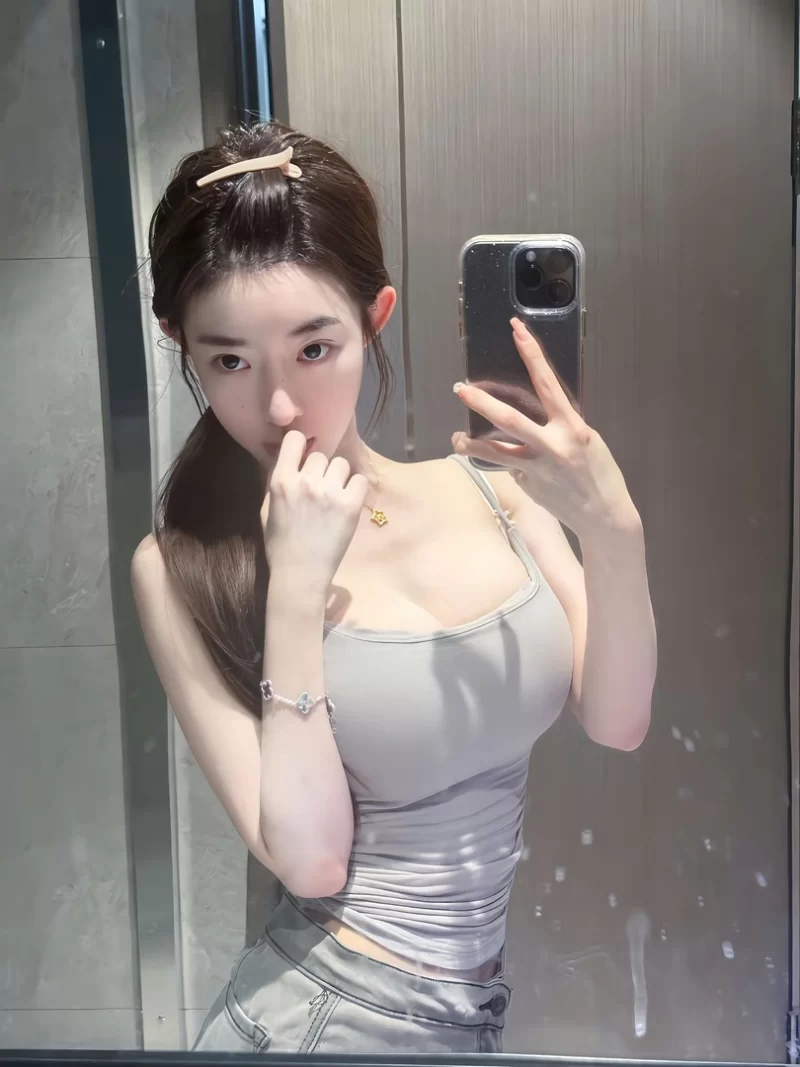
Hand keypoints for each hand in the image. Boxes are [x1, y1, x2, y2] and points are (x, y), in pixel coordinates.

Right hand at [262, 431, 368, 588]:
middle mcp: (306, 481)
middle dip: (321, 469)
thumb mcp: (267, 509)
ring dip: (339, 478)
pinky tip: (348, 503)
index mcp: (281, 481)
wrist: (300, 574)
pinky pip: (360, 480)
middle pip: (321, 455)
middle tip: (320, 489)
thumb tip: (288, 459)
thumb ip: (278, 482)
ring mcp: (329, 492)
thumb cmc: (280, 545)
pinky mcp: (350, 505)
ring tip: (335, 497)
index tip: (304, 457)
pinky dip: (355, 489)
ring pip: (341, 465)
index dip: (301, 445)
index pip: (294, 439)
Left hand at [452, 318, 639, 540]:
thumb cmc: (599, 474)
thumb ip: (560, 426)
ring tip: (456, 438)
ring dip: (470, 445)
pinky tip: (517, 468)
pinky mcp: (527, 486)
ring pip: (494, 453)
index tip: (517, 331)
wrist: (604, 516)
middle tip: (460, 388)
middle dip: (481, 402)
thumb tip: (535, 414)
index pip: (547, 383)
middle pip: (508, 419)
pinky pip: (511, 468)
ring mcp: (536, 469)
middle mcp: (552, 446)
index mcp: (572, 428)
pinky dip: (508, 464)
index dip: (531, 354)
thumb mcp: (587, 440)